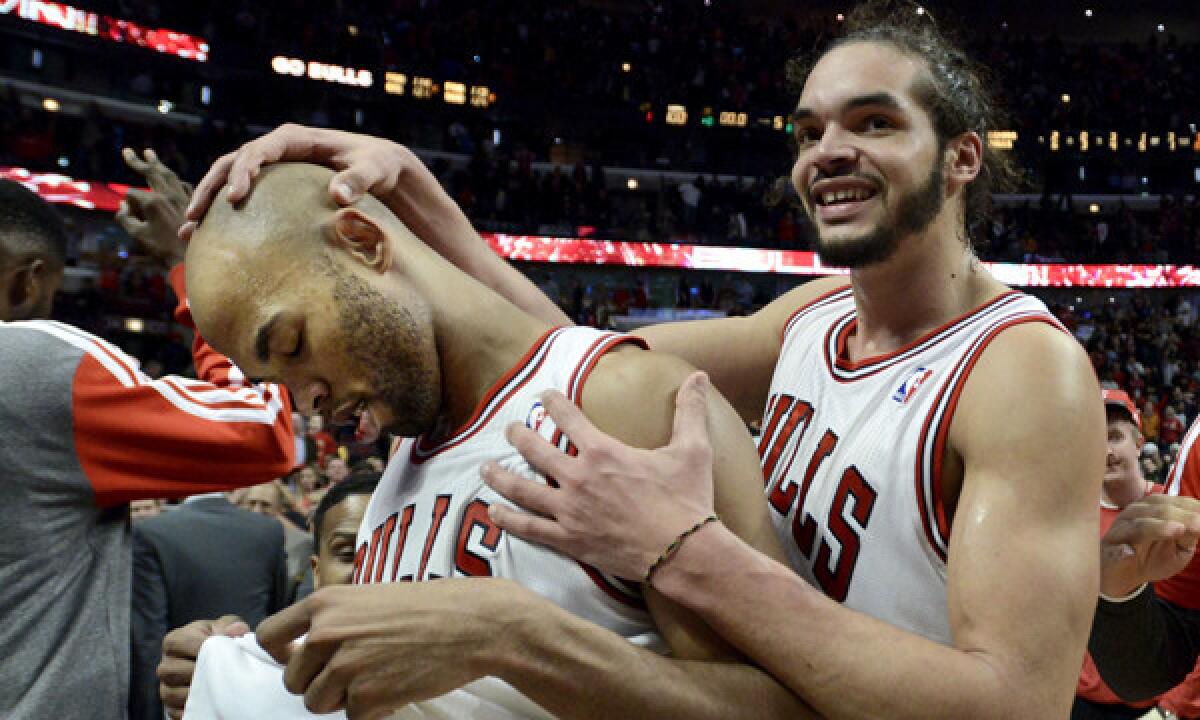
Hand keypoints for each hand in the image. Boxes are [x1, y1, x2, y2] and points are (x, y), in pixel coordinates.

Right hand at [116, 148, 190, 267]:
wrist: (189, 258)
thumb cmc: (162, 249)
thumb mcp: (137, 235)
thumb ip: (125, 218)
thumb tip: (122, 206)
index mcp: (153, 202)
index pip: (132, 193)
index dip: (126, 203)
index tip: (127, 213)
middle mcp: (168, 195)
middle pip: (150, 172)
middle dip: (137, 161)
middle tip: (127, 151)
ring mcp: (182, 197)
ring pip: (168, 174)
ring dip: (157, 163)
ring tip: (149, 153)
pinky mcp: (194, 202)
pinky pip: (183, 184)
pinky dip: (174, 179)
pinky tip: (171, 178)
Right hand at [158, 615, 249, 719]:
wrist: (217, 660)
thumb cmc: (220, 639)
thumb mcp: (226, 627)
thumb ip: (231, 625)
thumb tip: (237, 631)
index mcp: (175, 640)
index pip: (178, 643)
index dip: (200, 647)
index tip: (221, 650)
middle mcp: (166, 664)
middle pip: (172, 671)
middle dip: (199, 672)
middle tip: (221, 673)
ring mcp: (167, 687)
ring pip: (173, 694)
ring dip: (198, 692)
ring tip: (219, 688)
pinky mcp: (172, 707)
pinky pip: (177, 712)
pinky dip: (196, 709)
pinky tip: (212, 703)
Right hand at [180, 124, 471, 252]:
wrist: (382, 168)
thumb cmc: (379, 165)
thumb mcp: (376, 169)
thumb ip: (359, 179)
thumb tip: (337, 194)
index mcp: (297, 140)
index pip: (260, 150)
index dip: (244, 171)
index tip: (234, 197)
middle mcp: (278, 149)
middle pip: (233, 162)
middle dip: (211, 187)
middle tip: (195, 217)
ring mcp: (273, 168)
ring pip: (228, 178)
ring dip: (206, 202)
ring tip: (188, 231)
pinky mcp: (273, 186)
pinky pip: (243, 198)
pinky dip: (222, 216)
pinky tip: (206, 240)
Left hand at [256, 580, 516, 718]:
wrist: (471, 623)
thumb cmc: (428, 607)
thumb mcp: (369, 597)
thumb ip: (334, 620)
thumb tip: (306, 649)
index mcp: (325, 604)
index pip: (269, 636)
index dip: (279, 654)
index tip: (296, 659)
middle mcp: (326, 634)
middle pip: (293, 680)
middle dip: (319, 682)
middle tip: (355, 672)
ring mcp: (345, 668)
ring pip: (316, 703)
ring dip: (343, 699)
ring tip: (377, 677)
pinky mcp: (365, 698)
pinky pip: (351, 718)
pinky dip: (371, 711)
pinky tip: (395, 687)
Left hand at [482, 371, 715, 580]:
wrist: (684, 553)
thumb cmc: (687, 499)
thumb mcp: (693, 449)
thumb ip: (690, 409)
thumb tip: (700, 376)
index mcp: (603, 452)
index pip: (568, 417)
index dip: (553, 403)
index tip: (543, 396)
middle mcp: (579, 478)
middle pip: (536, 451)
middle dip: (519, 436)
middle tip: (509, 429)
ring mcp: (570, 512)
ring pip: (523, 490)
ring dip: (500, 476)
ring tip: (485, 467)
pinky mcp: (570, 541)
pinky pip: (531, 528)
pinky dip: (509, 520)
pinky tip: (494, 512)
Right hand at [1101, 494, 1199, 596]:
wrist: (1122, 574)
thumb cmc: (1153, 557)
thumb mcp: (1179, 548)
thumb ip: (1189, 536)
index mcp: (1152, 509)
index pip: (1173, 502)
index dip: (1192, 508)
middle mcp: (1135, 514)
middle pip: (1159, 509)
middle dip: (1182, 516)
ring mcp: (1120, 532)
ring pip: (1139, 525)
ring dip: (1157, 528)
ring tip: (1177, 530)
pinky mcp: (1109, 552)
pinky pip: (1117, 550)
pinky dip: (1123, 552)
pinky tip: (1130, 553)